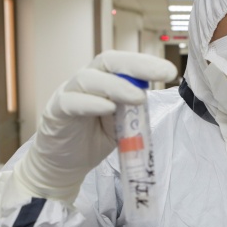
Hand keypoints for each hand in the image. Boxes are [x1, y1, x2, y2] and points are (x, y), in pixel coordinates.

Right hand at [13, 50, 176, 201]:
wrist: (64, 165)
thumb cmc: (94, 139)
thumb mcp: (120, 123)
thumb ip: (132, 109)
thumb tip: (151, 95)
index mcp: (102, 79)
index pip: (122, 62)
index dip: (146, 62)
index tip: (170, 71)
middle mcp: (84, 81)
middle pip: (108, 61)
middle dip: (138, 65)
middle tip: (164, 73)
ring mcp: (67, 94)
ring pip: (88, 79)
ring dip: (116, 86)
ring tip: (139, 97)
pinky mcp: (55, 113)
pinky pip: (71, 103)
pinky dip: (91, 103)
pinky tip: (109, 108)